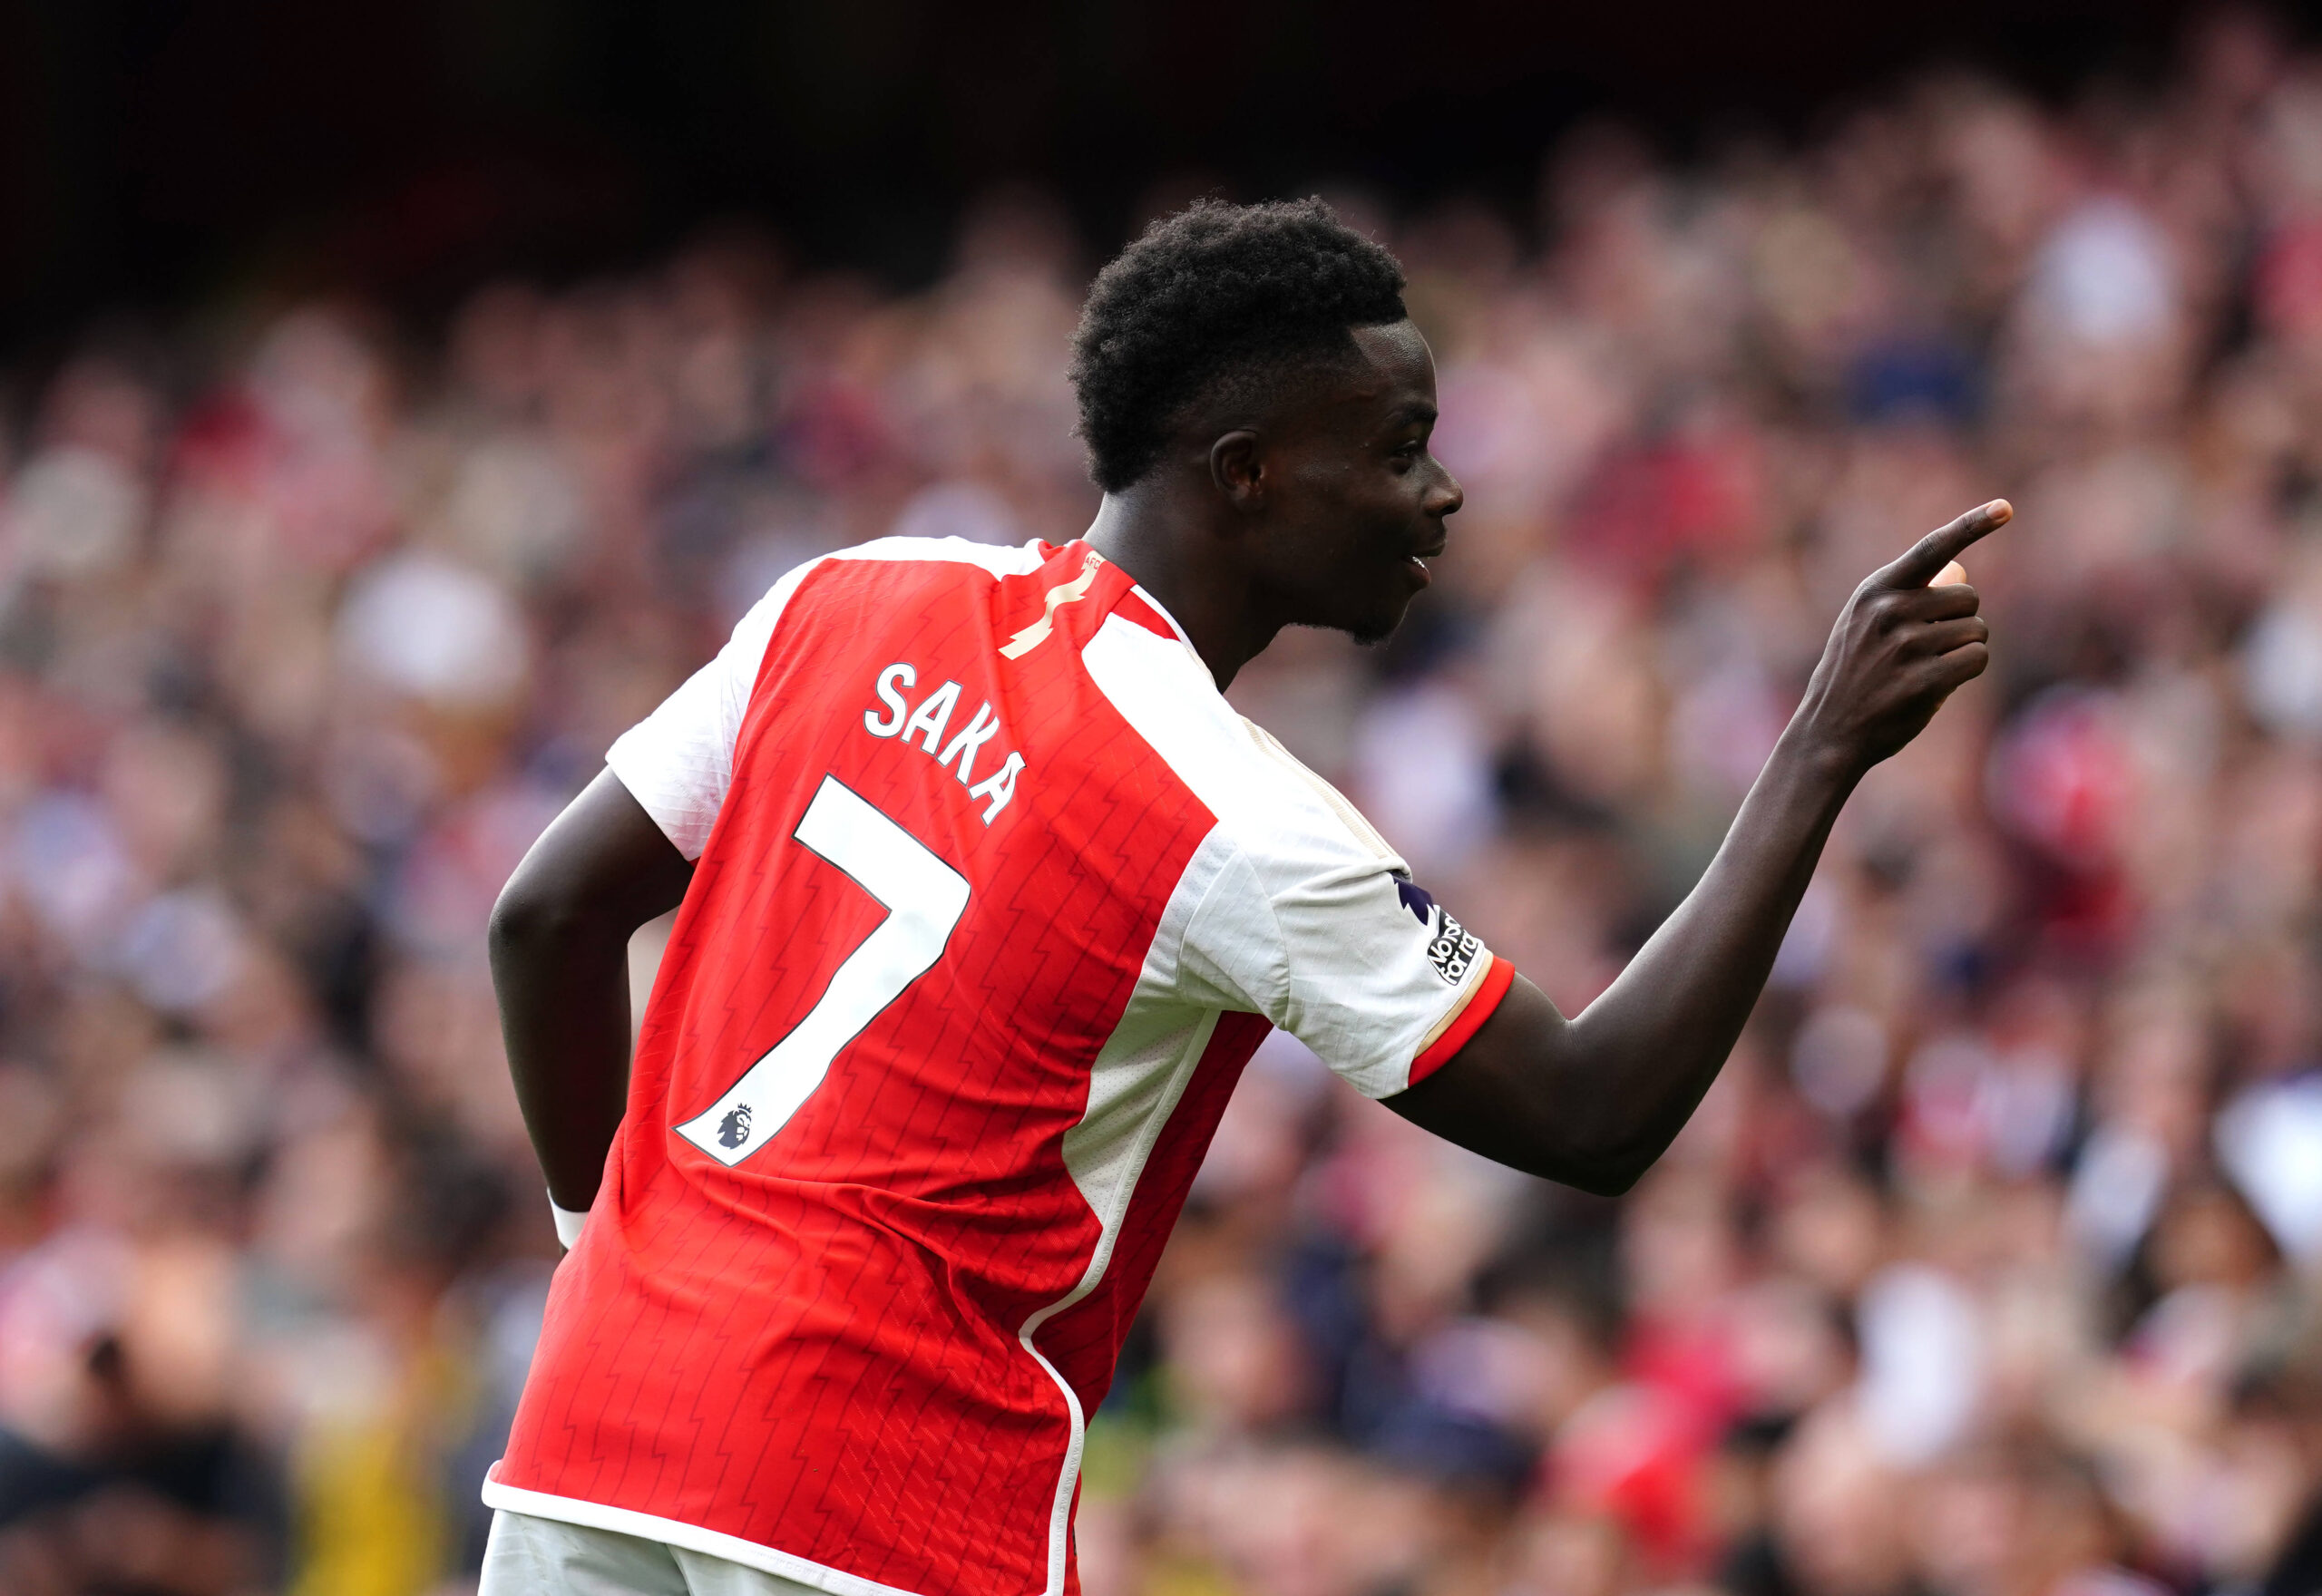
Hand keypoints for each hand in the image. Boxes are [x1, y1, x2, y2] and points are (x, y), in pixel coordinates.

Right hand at [1794, 499, 2010, 776]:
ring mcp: (1905, 645)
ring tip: (1927, 669)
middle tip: (1928, 648)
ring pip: (1977, 631)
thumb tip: (1961, 571)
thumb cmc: (1856, 674)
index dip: (1972, 525)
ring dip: (1965, 650)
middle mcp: (1889, 610)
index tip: (2005, 508)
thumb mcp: (1867, 625)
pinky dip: (1968, 670)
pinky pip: (1977, 659)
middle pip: (1968, 597)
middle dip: (1961, 622)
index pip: (1932, 548)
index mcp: (1875, 590)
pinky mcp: (1923, 679)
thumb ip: (1910, 598)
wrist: (1828, 732)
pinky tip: (1939, 685)